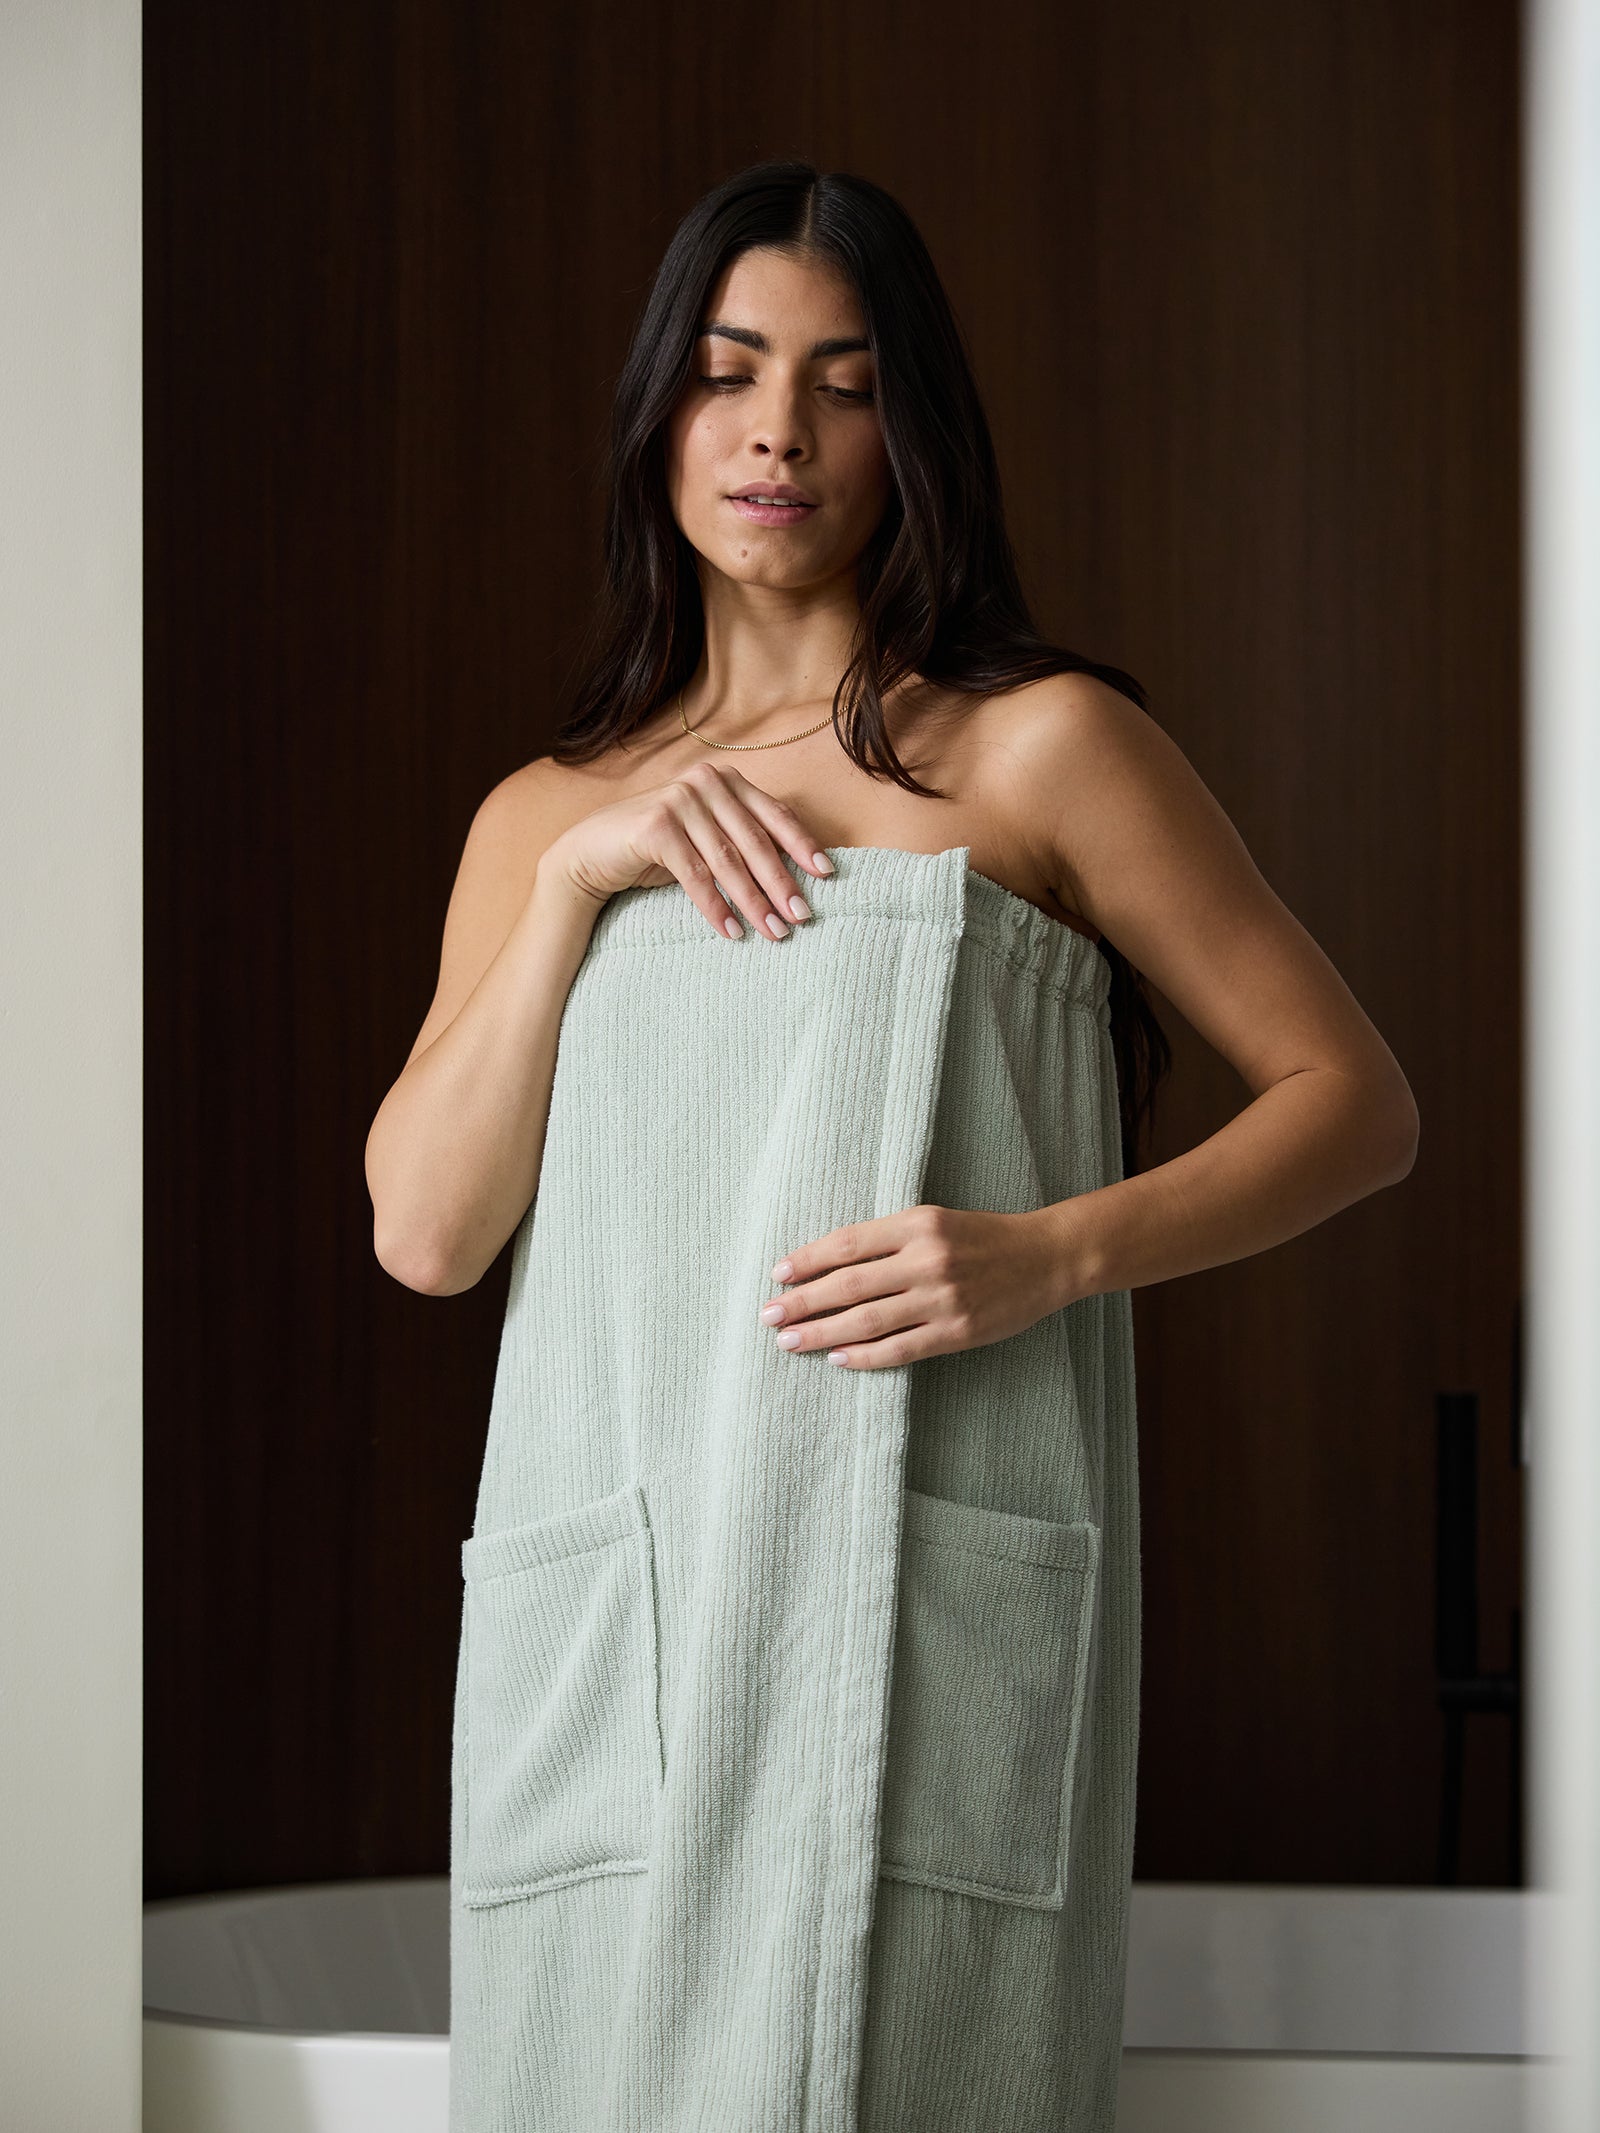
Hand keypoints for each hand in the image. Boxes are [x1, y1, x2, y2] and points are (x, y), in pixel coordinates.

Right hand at [538, 760, 834, 941]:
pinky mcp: (656, 825)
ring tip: (775, 933)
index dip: (802, 845)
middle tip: (803, 918)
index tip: (827, 875)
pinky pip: (694, 874)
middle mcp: (705, 782)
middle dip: (781, 883)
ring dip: (754, 901)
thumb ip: (743, 839)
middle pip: (755, 841)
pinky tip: (731, 931)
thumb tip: (798, 875)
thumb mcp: (707, 838)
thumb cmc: (658, 849)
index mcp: (725, 780)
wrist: (593, 852)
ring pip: (728, 860)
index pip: (774, 815)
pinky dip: (715, 906)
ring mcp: (679, 799)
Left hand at [760, 1204, 1076, 1369]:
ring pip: (868, 1320)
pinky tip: (837, 1359)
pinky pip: (900, 1349)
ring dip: (822, 1333)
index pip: (848, 1244)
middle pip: (849, 1285)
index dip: (808, 1260)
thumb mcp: (936, 1221)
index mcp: (918, 1224)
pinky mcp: (959, 1332)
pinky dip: (864, 1356)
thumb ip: (889, 1239)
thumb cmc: (984, 1237)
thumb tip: (829, 1265)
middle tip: (768, 1315)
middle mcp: (927, 1259)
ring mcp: (943, 1299)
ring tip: (789, 1341)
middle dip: (803, 1301)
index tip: (778, 1275)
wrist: (1047, 1258)